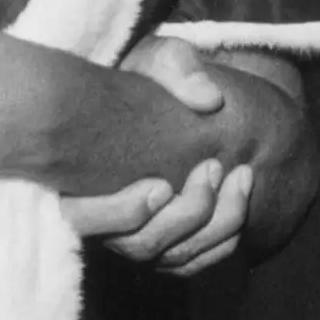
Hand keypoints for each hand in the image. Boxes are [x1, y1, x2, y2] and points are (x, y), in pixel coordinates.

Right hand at [59, 36, 253, 273]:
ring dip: (216, 221)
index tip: (161, 184)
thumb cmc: (152, 79)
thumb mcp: (160, 58)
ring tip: (241, 174)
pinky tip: (243, 192)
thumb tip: (207, 97)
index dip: (119, 213)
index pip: (79, 219)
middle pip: (137, 245)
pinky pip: (195, 260)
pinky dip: (225, 236)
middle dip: (184, 214)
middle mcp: (102, 217)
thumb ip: (176, 66)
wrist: (171, 103)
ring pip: (172, 256)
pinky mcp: (167, 245)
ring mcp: (135, 236)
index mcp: (77, 177)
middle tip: (213, 168)